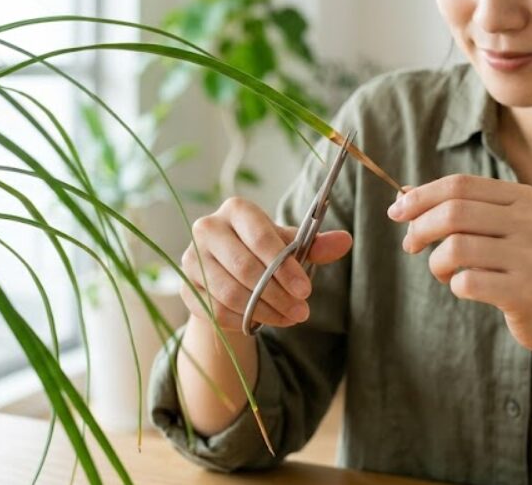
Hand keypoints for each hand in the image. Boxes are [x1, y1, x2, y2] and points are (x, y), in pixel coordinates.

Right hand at [179, 196, 352, 332]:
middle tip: (303, 311)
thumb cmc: (262, 250)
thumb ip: (315, 244)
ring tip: (290, 317)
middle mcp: (208, 229)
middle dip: (278, 294)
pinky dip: (244, 320)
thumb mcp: (288, 243)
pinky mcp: (186, 287)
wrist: (227, 269)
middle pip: (245, 268)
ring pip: (230, 293)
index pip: (261, 237)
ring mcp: (191, 258)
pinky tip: (266, 322)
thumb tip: (345, 241)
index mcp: (236, 209)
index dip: (285, 267)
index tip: (307, 290)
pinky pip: (217, 311)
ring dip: (264, 310)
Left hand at [386, 174, 531, 355]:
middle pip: (454, 211)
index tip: (396, 213)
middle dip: (420, 228)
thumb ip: (460, 209)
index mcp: (524, 198)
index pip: (460, 184)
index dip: (421, 197)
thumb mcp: (501, 229)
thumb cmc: (521, 268)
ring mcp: (531, 257)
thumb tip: (403, 195)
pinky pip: (467, 282)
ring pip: (455, 248)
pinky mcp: (525, 292)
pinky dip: (454, 286)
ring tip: (442, 272)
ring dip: (436, 262)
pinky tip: (463, 288)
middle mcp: (531, 221)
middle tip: (410, 245)